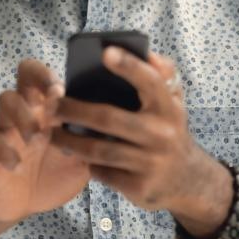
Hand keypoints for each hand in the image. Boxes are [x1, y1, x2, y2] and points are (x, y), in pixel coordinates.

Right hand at [0, 59, 90, 238]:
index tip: (63, 89)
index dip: (53, 74)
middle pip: (24, 73)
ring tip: (35, 137)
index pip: (49, 75)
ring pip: (5, 99)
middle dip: (37, 78)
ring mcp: (7, 128)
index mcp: (51, 109)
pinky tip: (16, 164)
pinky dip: (3, 150)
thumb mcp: (81, 159)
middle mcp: (28, 110)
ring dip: (22, 114)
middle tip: (51, 97)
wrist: (23, 205)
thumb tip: (124, 128)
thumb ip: (95, 142)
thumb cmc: (54, 174)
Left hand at [51, 49, 233, 236]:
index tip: (105, 51)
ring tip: (52, 132)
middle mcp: (162, 134)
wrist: (188, 181)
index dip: (129, 65)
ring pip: (99, 150)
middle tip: (51, 105)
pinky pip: (102, 172)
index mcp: (169, 108)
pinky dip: (86, 163)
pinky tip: (76, 154)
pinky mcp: (138, 187)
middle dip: (74, 110)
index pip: (150, 82)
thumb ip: (162, 76)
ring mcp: (150, 163)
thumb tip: (148, 53)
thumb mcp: (173, 103)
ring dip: (69, 140)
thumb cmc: (169, 130)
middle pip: (108, 118)